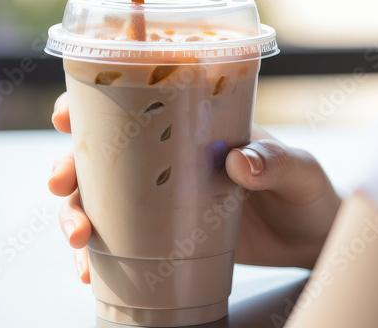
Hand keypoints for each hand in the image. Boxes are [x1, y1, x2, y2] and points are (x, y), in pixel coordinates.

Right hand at [47, 92, 341, 282]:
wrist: (314, 239)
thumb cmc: (307, 191)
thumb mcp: (299, 170)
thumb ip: (275, 161)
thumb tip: (241, 161)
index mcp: (194, 127)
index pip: (135, 106)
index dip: (92, 105)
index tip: (66, 117)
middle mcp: (168, 161)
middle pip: (101, 156)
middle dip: (69, 167)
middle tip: (63, 187)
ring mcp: (162, 202)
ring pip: (99, 200)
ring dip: (76, 214)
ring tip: (77, 239)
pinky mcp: (163, 239)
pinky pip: (118, 243)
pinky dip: (97, 257)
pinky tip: (89, 272)